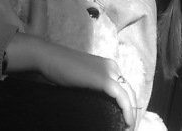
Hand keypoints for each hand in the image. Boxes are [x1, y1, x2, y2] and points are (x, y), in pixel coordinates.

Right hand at [7, 33, 137, 129]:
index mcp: (109, 67)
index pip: (125, 88)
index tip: (126, 121)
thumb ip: (94, 87)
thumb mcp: (83, 79)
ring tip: (129, 129)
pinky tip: (128, 122)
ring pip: (129, 95)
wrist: (48, 58)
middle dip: (133, 112)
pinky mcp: (104, 78)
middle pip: (131, 92)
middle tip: (129, 129)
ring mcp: (109, 71)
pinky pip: (122, 97)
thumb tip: (100, 105)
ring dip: (132, 114)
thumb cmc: (60, 69)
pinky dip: (127, 110)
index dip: (129, 105)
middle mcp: (112, 67)